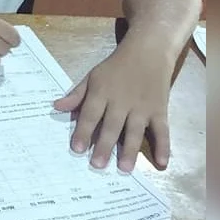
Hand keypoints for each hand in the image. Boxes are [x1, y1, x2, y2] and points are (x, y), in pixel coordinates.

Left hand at [54, 45, 172, 171]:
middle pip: (112, 125)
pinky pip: (162, 130)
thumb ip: (76, 95)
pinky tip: (162, 163)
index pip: (91, 114)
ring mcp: (142, 107)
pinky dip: (164, 146)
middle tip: (98, 165)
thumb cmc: (116, 67)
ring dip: (130, 150)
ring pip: (135, 130)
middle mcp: (122, 101)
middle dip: (104, 145)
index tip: (77, 149)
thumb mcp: (93, 76)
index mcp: (102, 92)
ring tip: (124, 168)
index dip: (83, 131)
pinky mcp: (160, 110)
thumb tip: (56, 107)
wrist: (148, 51)